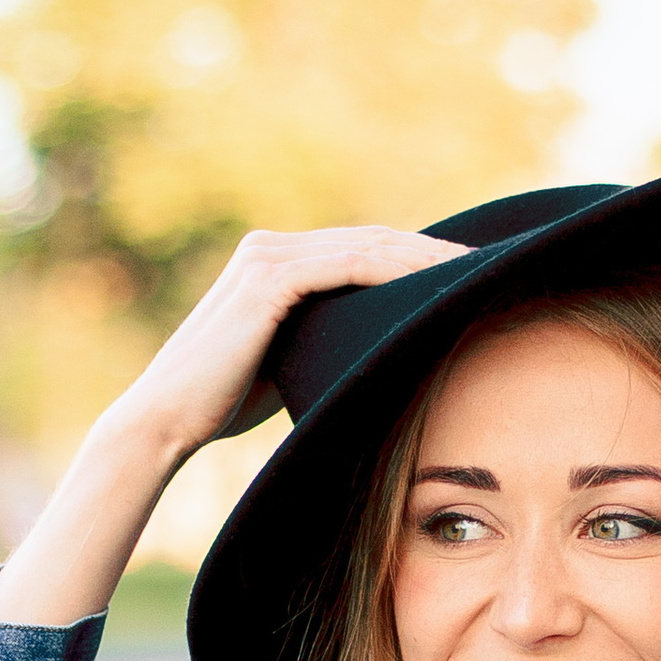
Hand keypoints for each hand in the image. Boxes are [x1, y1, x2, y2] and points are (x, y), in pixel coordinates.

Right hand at [113, 226, 467, 464]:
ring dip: (428, 257)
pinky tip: (436, 284)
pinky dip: (396, 271)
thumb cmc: (221, 405)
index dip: (419, 259)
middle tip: (494, 264)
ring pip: (369, 247)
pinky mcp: (269, 280)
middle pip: (374, 240)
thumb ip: (322, 342)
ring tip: (480, 271)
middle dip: (436, 252)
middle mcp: (270, 248)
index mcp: (275, 262)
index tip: (470, 276)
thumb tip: (377, 356)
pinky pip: (348, 265)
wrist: (166, 420)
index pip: (363, 251)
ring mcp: (268, 258)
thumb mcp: (286, 364)